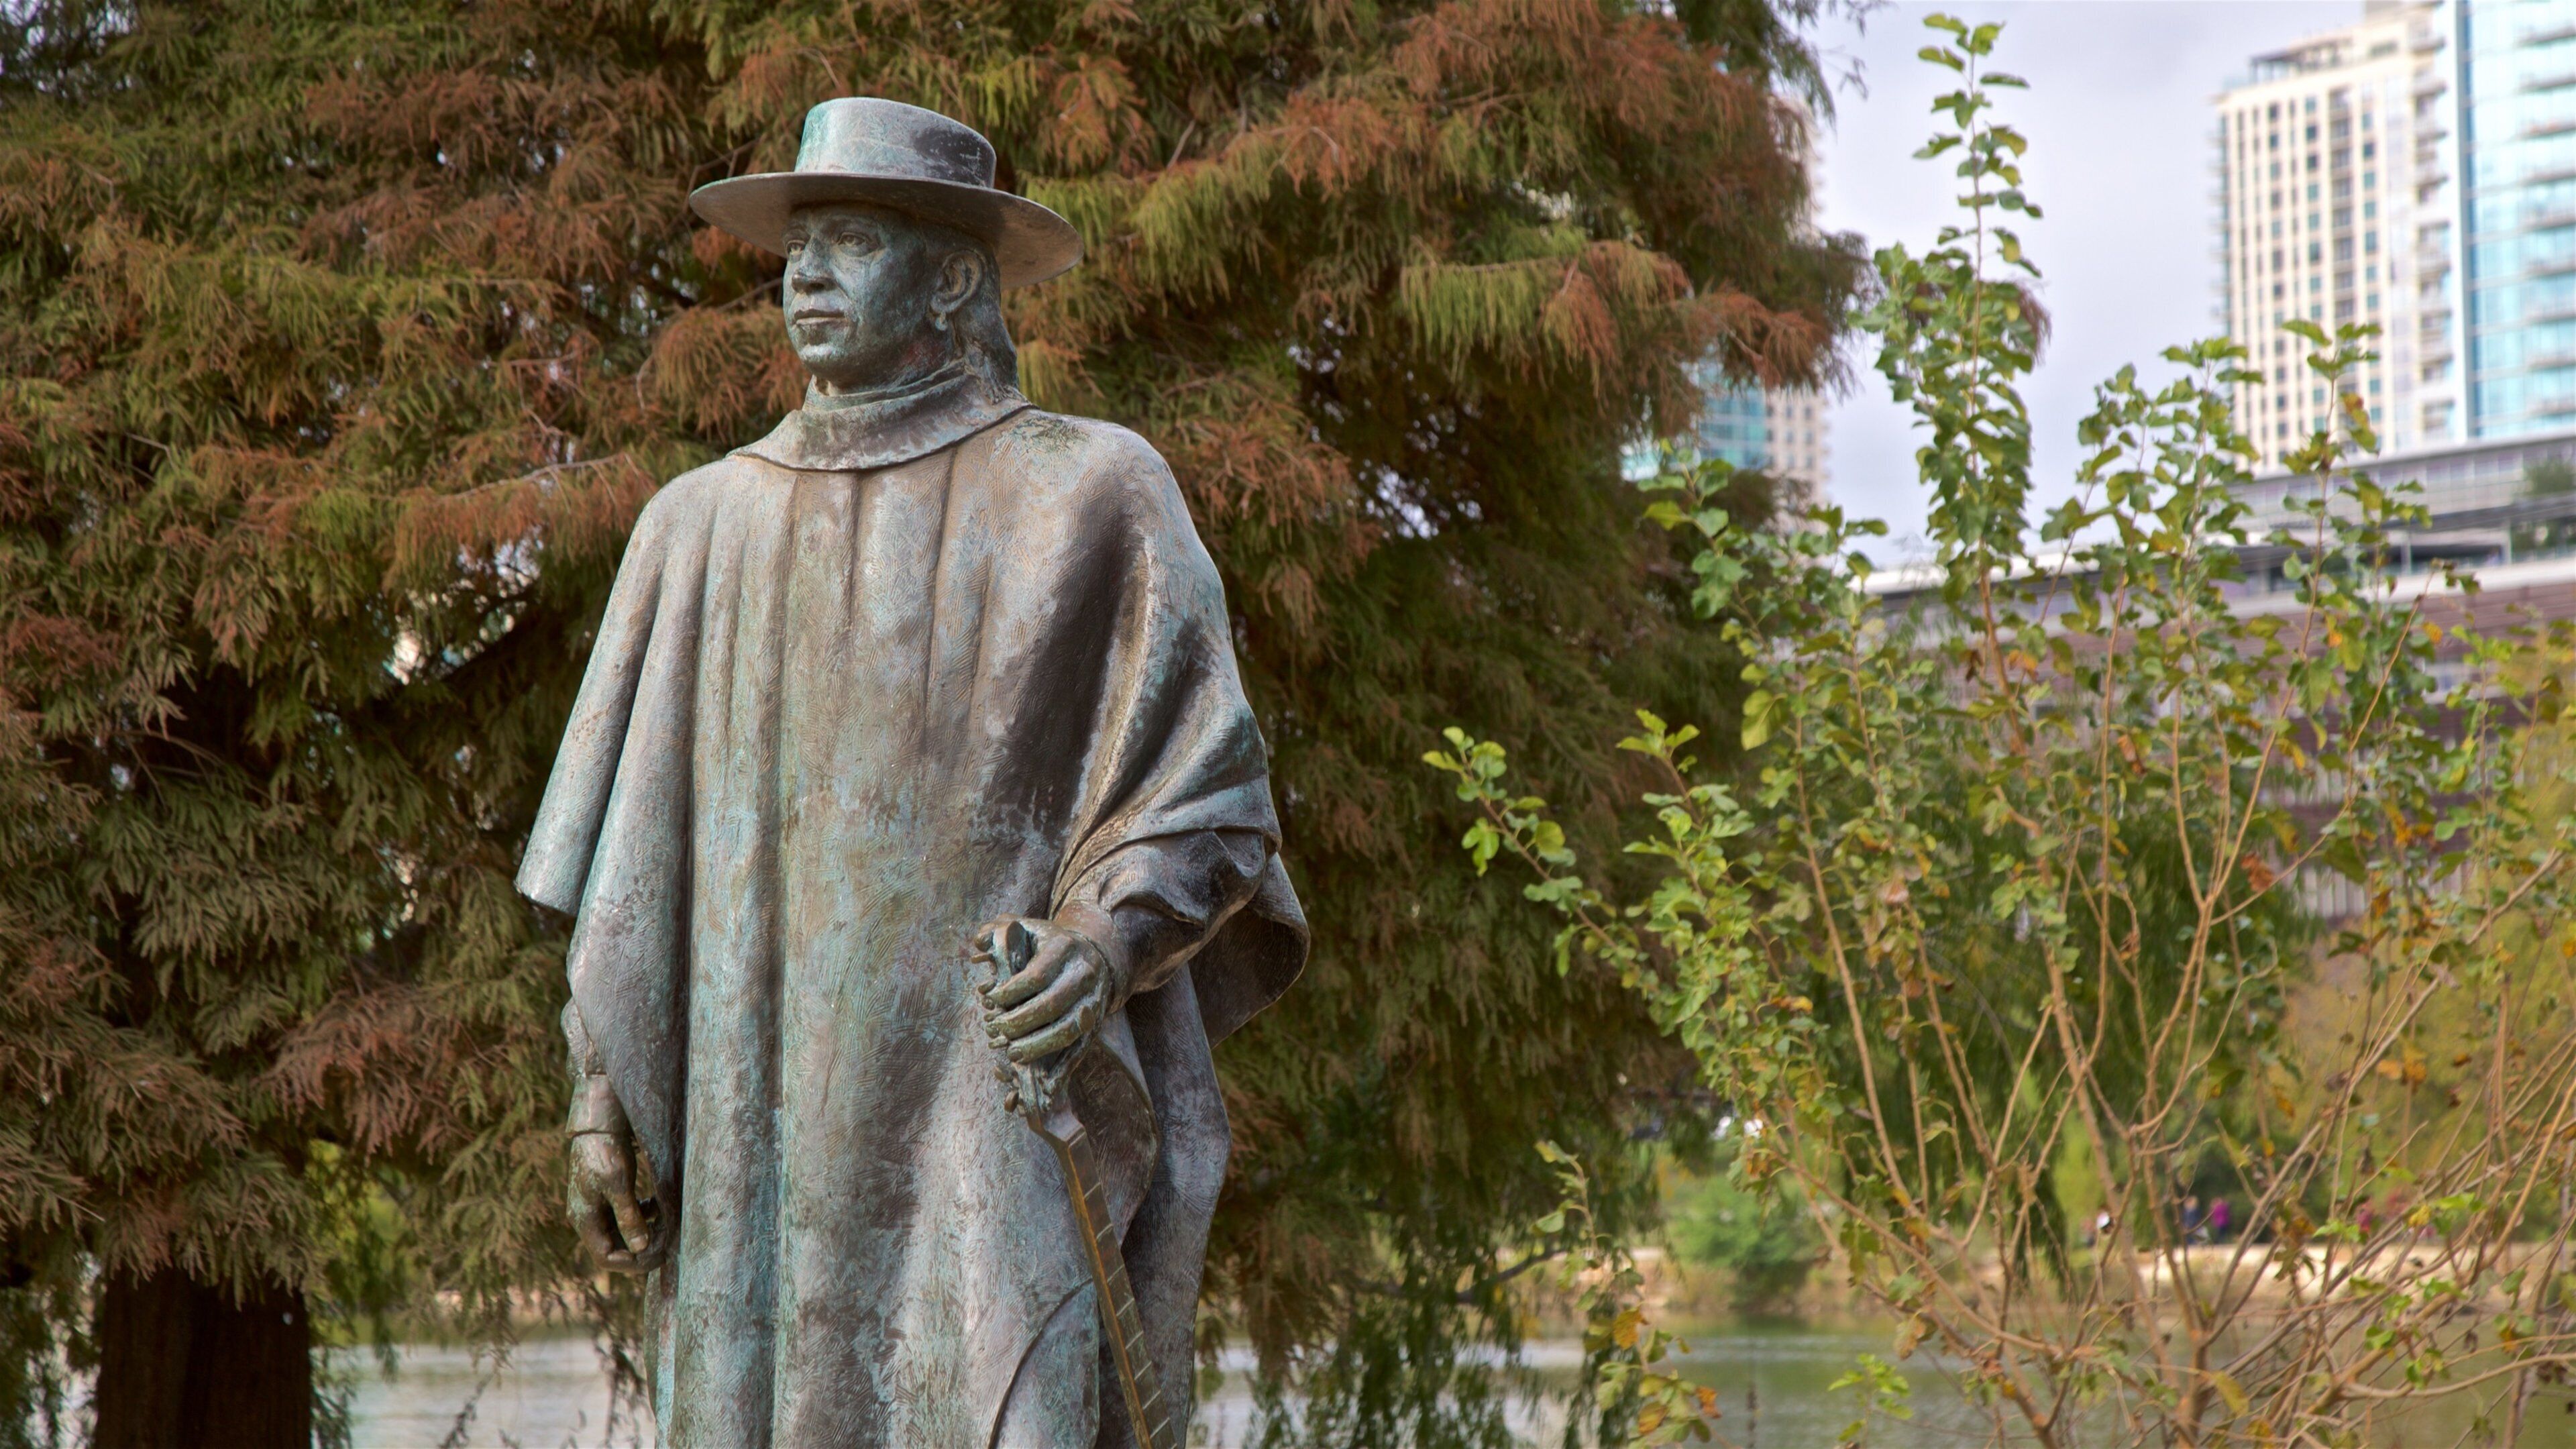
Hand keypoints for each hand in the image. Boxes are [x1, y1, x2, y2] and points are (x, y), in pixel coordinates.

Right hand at [567, 1074, 663, 1272]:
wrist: (599, 1124)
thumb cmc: (606, 1152)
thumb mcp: (618, 1184)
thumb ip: (629, 1217)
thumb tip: (640, 1248)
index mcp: (585, 1218)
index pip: (605, 1257)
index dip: (630, 1263)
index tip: (656, 1255)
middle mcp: (588, 1217)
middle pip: (613, 1247)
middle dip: (640, 1249)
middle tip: (666, 1243)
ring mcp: (597, 1207)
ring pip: (621, 1232)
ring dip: (643, 1232)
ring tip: (665, 1224)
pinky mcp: (607, 1196)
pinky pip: (624, 1217)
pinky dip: (642, 1216)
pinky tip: (656, 1205)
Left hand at [970, 914, 1128, 1064]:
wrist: (1095, 956)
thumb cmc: (1049, 946)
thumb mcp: (1027, 929)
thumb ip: (999, 930)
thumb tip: (978, 942)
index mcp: (1064, 947)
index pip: (1037, 975)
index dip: (1010, 993)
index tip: (991, 1001)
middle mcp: (1084, 973)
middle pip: (1052, 1004)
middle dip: (1020, 1023)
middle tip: (997, 1031)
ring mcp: (1094, 999)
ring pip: (1068, 1029)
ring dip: (1038, 1046)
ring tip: (1012, 1053)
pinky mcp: (1097, 1022)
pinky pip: (1080, 1048)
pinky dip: (1062, 1068)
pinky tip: (1042, 1080)